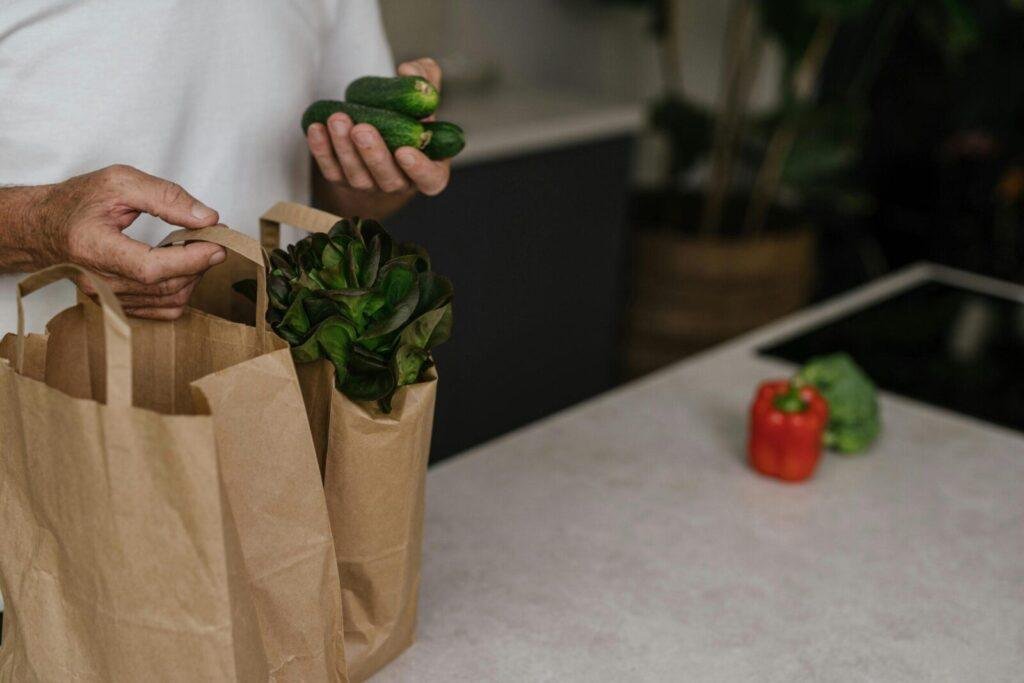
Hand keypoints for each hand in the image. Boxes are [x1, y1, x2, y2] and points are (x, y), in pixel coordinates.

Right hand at [22, 165, 224, 318]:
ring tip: (199, 248)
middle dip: (200, 263)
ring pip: (169, 301)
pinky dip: (182, 289)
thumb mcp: (119, 182)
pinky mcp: (117, 306)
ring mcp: (106, 298)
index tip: (219, 243)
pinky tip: (184, 266)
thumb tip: (207, 218)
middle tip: (215, 238)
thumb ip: (165, 197)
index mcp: (92, 248)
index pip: (151, 268)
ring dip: (194, 276)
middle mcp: (97, 281)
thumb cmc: (77, 202)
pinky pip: (162, 310)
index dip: (191, 259)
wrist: (43, 226)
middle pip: (165, 286)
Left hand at [306, 58, 450, 200]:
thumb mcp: (423, 98)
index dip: (418, 169)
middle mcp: (400, 183)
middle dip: (373, 155)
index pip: (429, 179)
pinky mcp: (344, 180)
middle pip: (388, 178)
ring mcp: (371, 186)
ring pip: (357, 176)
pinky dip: (322, 151)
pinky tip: (317, 128)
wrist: (382, 133)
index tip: (405, 152)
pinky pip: (332, 170)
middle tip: (362, 130)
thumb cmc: (409, 117)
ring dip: (345, 149)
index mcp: (429, 169)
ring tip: (337, 119)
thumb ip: (425, 80)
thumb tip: (408, 71)